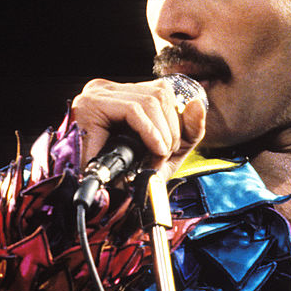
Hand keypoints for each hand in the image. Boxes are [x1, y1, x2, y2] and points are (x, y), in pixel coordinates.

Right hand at [71, 78, 206, 181]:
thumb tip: (198, 103)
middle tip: (164, 155)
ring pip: (149, 100)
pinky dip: (151, 131)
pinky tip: (154, 148)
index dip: (176, 118)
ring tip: (157, 154)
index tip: (173, 147)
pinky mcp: (92, 105)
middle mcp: (108, 89)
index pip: (161, 90)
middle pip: (158, 93)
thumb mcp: (167, 151)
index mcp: (123, 95)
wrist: (103, 201)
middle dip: (171, 128)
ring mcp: (97, 94)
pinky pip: (133, 110)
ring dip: (162, 132)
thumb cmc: (129, 175)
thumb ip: (188, 130)